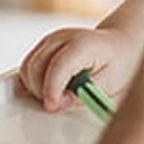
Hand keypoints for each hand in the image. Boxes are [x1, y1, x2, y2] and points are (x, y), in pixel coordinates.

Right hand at [17, 27, 143, 111]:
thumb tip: (62, 101)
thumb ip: (86, 92)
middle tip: (59, 104)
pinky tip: (48, 89)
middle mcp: (62, 37)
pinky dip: (31, 82)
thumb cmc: (117, 62)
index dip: (52, 88)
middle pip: (36, 67)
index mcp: (83, 43)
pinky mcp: (43, 46)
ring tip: (57, 96)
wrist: (117, 44)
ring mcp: (50, 40)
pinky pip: (27, 66)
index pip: (59, 65)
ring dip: (35, 88)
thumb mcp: (110, 82)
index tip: (52, 106)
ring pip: (27, 68)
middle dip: (42, 92)